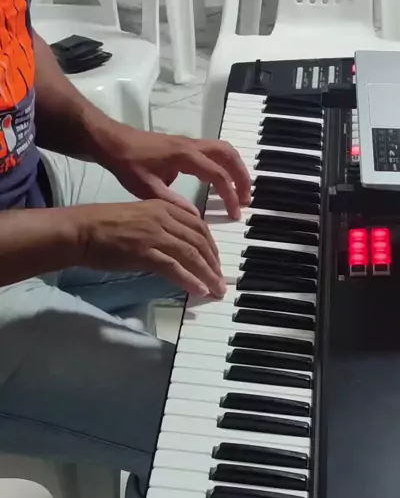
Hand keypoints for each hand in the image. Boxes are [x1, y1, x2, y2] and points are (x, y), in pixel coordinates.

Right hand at [74, 199, 225, 296]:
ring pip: (192, 255)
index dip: (212, 246)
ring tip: (216, 290)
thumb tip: (178, 247)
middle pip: (200, 241)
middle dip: (214, 263)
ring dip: (208, 275)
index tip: (216, 262)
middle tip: (221, 280)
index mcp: (164, 206)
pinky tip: (200, 290)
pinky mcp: (145, 252)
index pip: (199, 226)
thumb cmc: (104, 226)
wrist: (81, 231)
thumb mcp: (140, 217)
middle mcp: (163, 218)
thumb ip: (162, 227)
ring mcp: (155, 234)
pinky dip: (190, 280)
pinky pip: (174, 268)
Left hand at [105, 130, 250, 219]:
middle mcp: (192, 146)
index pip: (217, 175)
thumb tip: (195, 217)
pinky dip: (224, 165)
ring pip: (223, 150)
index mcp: (186, 156)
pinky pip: (213, 152)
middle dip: (242, 177)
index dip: (229, 195)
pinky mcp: (185, 146)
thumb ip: (172, 202)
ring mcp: (189, 143)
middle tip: (246, 199)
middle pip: (229, 156)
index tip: (235, 213)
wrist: (113, 142)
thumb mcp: (147, 188)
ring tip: (239, 191)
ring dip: (235, 169)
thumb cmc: (128, 164)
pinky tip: (220, 182)